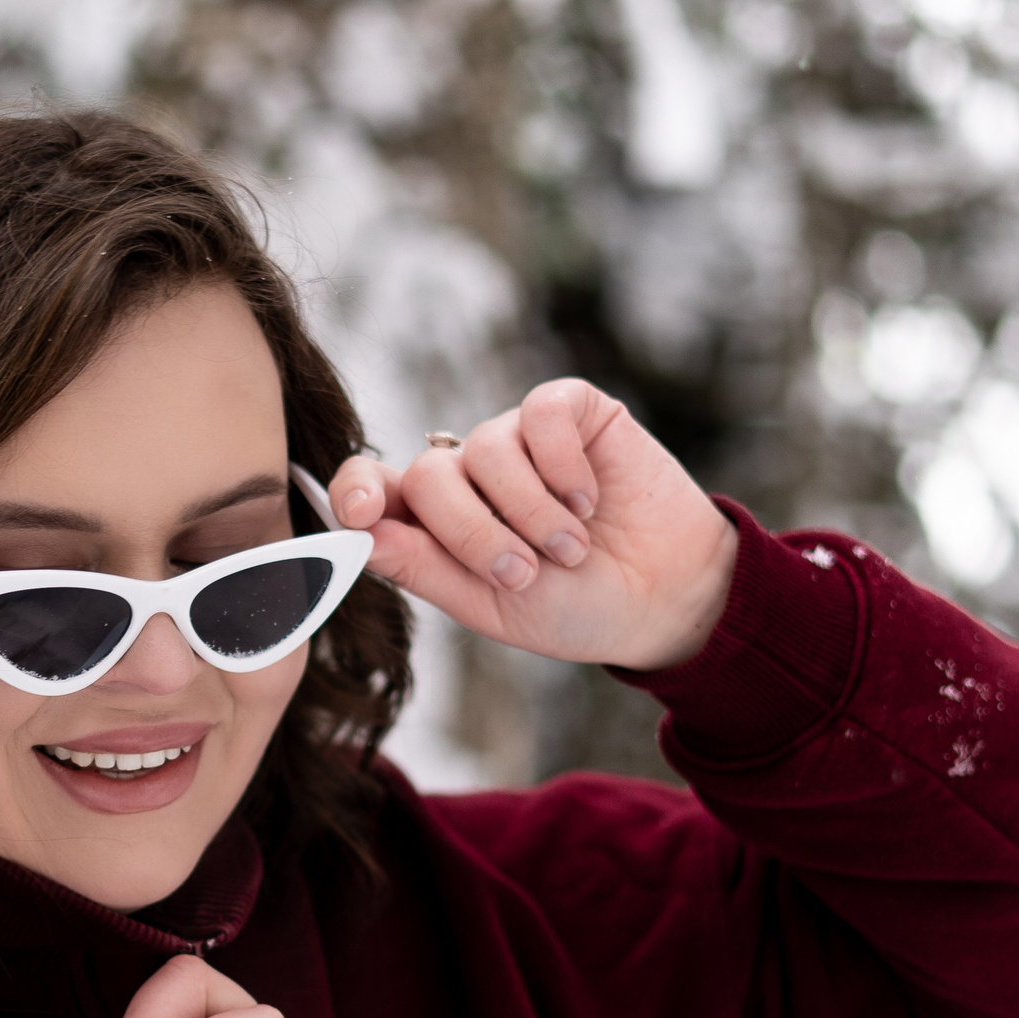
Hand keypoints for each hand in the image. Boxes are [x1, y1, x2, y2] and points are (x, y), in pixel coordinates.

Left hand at [330, 379, 736, 672]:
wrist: (665, 597)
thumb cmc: (576, 606)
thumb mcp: (491, 606)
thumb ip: (424, 569)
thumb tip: (360, 535)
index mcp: (437, 523)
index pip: (372, 487)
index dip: (353, 490)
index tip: (354, 512)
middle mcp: (469, 473)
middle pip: (428, 475)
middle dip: (471, 534)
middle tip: (524, 573)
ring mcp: (518, 438)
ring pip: (485, 450)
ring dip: (531, 513)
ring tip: (571, 549)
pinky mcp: (570, 411)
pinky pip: (540, 415)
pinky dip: (563, 467)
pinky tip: (590, 500)